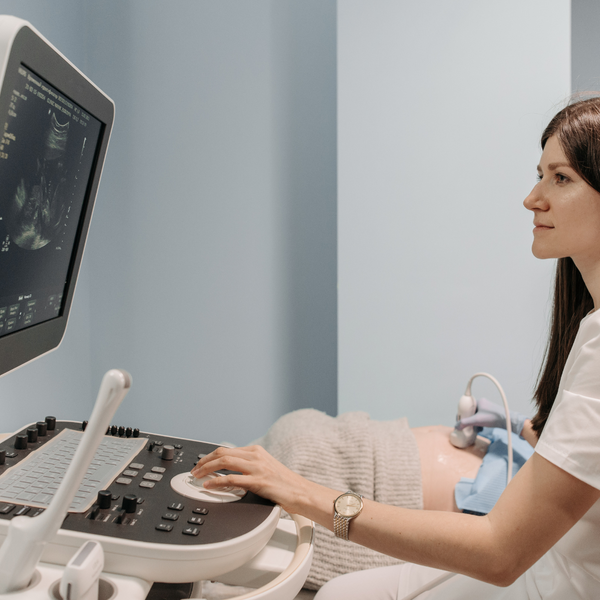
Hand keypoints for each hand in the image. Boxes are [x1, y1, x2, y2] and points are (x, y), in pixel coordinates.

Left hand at [190, 445, 317, 513]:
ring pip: (224, 461)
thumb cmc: (285, 484)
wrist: (301, 492)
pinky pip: (232, 479)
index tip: (201, 464)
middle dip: (204, 461)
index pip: (227, 450)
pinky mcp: (258, 481)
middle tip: (195, 470)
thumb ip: (250, 466)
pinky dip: (217, 482)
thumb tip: (230, 471)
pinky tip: (209, 486)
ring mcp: (257, 467)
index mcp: (256, 451)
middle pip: (222, 453)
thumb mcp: (265, 468)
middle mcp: (255, 456)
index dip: (210, 456)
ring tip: (197, 476)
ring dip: (206, 469)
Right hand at [455, 397, 526, 434]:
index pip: (467, 406)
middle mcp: (483, 403)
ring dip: (475, 422)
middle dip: (469, 419)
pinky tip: (482, 428)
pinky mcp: (492, 413)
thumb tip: (456, 426)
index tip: (461, 419)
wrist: (507, 420)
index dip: (463, 413)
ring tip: (476, 428)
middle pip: (472, 411)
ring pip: (477, 415)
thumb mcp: (476, 420)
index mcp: (479, 401)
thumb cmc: (492, 418)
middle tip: (468, 425)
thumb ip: (465, 423)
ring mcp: (488, 408)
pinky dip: (481, 423)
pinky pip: (483, 417)